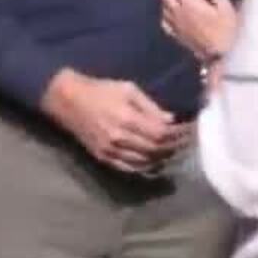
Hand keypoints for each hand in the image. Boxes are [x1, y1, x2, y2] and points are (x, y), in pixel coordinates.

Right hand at [39, 68, 185, 175]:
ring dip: (163, 158)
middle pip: (155, 150)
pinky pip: (129, 168)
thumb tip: (171, 120)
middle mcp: (119, 138)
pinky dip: (145, 167)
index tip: (190, 129)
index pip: (161, 133)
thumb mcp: (127, 88)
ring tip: (174, 150)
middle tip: (186, 141)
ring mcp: (110, 151)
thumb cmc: (99, 89)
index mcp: (126, 118)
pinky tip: (155, 161)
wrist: (67, 100)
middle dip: (174, 146)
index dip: (178, 133)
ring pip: (145, 162)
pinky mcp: (103, 157)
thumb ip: (150, 106)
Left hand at [158, 0, 237, 63]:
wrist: (220, 56)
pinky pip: (164, 20)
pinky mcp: (176, 35)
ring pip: (161, 4)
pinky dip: (163, 9)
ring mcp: (175, 25)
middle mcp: (178, 12)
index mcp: (189, 3)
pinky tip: (167, 9)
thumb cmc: (227, 31)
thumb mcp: (226, 7)